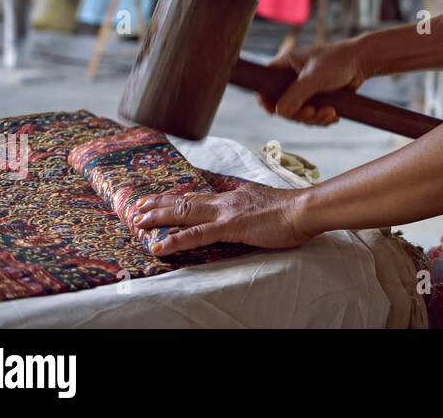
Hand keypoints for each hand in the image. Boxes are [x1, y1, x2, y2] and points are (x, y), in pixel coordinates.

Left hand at [134, 183, 312, 256]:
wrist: (304, 209)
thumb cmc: (292, 210)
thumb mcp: (265, 201)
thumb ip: (249, 203)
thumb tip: (244, 207)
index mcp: (234, 195)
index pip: (199, 195)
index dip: (176, 197)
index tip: (158, 198)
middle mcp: (225, 200)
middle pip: (185, 201)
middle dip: (159, 204)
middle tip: (137, 208)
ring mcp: (226, 213)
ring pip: (184, 213)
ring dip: (159, 218)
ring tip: (139, 223)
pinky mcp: (230, 227)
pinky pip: (196, 235)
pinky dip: (175, 241)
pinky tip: (159, 247)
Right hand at [260, 38, 371, 125]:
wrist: (363, 62)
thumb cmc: (338, 62)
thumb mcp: (315, 78)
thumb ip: (296, 95)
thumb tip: (279, 113)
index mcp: (285, 65)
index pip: (264, 85)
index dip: (266, 101)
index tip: (276, 112)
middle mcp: (291, 77)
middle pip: (282, 105)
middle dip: (299, 114)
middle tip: (314, 112)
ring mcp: (304, 89)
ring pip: (298, 113)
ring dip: (314, 118)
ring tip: (331, 113)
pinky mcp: (317, 98)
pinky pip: (312, 115)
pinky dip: (322, 119)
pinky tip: (334, 115)